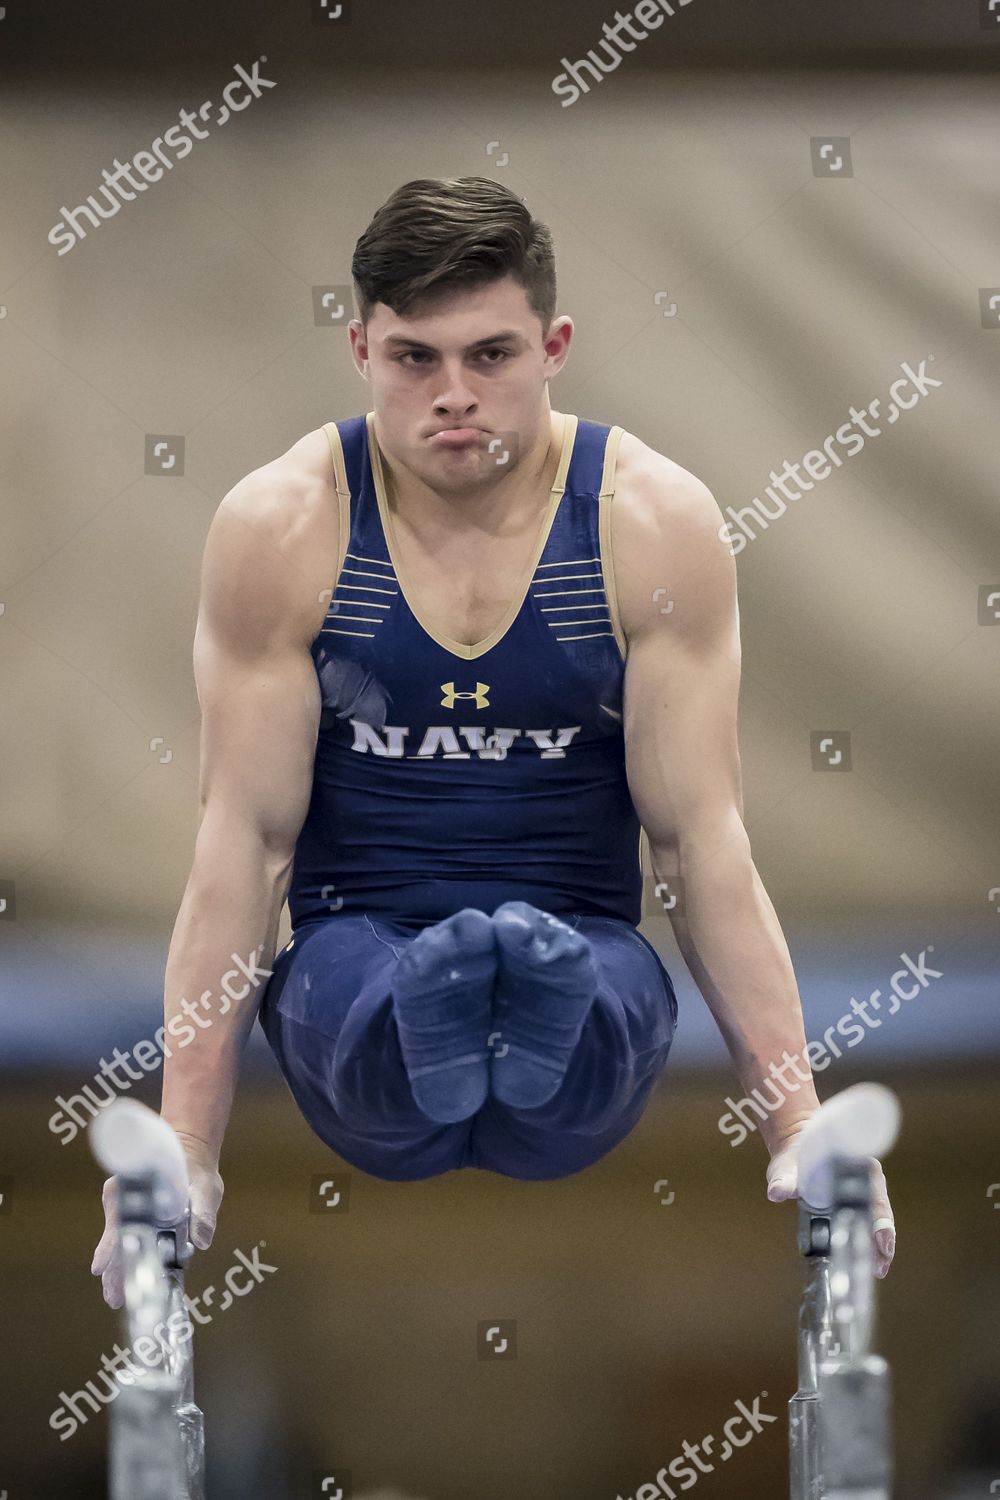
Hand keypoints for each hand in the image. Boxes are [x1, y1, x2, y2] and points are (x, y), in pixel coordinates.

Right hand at [91, 1132, 224, 1308]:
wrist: (189, 1152)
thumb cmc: (197, 1168)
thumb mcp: (206, 1188)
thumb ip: (204, 1212)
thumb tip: (203, 1242)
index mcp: (139, 1188)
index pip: (120, 1221)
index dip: (110, 1246)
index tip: (100, 1267)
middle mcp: (126, 1198)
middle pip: (115, 1238)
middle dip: (113, 1269)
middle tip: (114, 1299)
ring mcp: (126, 1207)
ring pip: (116, 1241)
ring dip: (115, 1268)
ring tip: (115, 1297)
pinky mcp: (132, 1215)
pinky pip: (123, 1238)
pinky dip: (123, 1258)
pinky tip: (124, 1280)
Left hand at [765, 1131, 895, 1279]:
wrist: (797, 1147)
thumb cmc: (794, 1155)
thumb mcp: (786, 1166)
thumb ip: (783, 1178)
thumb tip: (776, 1191)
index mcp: (854, 1164)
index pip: (874, 1195)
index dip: (879, 1220)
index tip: (880, 1241)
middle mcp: (867, 1177)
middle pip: (881, 1212)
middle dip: (883, 1241)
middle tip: (879, 1267)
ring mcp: (867, 1189)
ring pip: (880, 1219)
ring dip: (881, 1246)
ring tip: (877, 1269)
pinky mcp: (861, 1201)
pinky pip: (871, 1222)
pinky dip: (872, 1241)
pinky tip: (870, 1260)